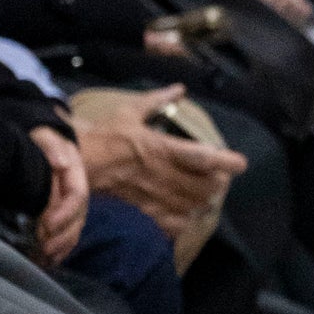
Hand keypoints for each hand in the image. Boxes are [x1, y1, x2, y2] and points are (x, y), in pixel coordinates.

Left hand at [28, 125, 88, 265]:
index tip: (46, 224)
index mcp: (75, 172)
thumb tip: (61, 164)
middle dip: (63, 236)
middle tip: (44, 248)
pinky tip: (47, 262)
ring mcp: (71, 205)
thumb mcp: (43, 135)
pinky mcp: (62, 214)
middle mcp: (77, 191)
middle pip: (79, 218)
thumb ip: (52, 146)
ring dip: (62, 246)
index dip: (65, 212)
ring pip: (75, 229)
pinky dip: (60, 250)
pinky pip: (67, 235)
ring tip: (45, 259)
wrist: (37, 144)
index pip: (78, 195)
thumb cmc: (38, 140)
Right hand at [72, 88, 245, 237]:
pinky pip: (172, 225)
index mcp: (161, 148)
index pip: (203, 158)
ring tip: (204, 194)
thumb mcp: (129, 111)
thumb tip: (179, 88)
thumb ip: (157, 100)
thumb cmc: (102, 135)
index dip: (226, 162)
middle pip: (205, 188)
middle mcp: (161, 174)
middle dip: (217, 184)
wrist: (74, 162)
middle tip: (219, 178)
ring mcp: (152, 196)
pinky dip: (184, 221)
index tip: (240, 163)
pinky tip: (184, 213)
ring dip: (204, 201)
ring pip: (193, 207)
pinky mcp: (142, 211)